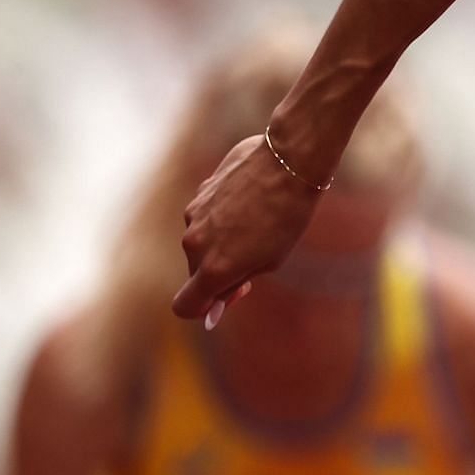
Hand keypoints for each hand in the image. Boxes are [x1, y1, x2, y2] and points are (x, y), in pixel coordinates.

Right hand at [171, 134, 322, 321]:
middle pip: (197, 274)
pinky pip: (205, 218)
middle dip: (219, 274)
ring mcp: (192, 216)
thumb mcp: (270, 261)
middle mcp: (195, 244)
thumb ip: (235, 285)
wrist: (289, 162)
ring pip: (201, 244)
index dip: (203, 310)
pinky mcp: (198, 194)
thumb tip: (212, 312)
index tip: (224, 299)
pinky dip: (222, 219)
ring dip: (222, 243)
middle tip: (255, 259)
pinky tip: (250, 203)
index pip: (185, 306)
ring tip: (257, 224)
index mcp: (214, 268)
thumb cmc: (288, 217)